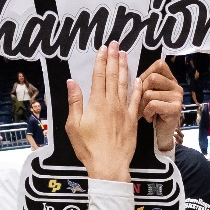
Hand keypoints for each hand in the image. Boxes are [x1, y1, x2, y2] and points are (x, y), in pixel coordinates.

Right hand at [67, 42, 140, 181]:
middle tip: (116, 44)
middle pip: (113, 76)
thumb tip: (71, 82)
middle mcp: (112, 104)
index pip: (99, 77)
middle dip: (114, 58)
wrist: (109, 165)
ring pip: (125, 84)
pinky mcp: (132, 120)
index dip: (101, 61)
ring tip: (125, 55)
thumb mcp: (73, 126)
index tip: (103, 48)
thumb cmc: (88, 148)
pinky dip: (137, 88)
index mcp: (96, 104)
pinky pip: (136, 100)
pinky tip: (138, 79)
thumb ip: (74, 102)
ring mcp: (124, 111)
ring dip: (125, 68)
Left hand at [137, 59, 183, 152]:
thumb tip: (134, 76)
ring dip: (143, 106)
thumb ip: (145, 83)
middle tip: (143, 103)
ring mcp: (177, 98)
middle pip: (152, 78)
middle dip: (141, 92)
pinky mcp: (175, 109)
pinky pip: (153, 104)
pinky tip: (150, 118)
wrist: (161, 135)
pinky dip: (147, 113)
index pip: (159, 65)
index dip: (146, 73)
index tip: (142, 86)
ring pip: (150, 93)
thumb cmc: (152, 114)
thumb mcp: (149, 95)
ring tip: (146, 113)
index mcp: (170, 80)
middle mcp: (176, 87)